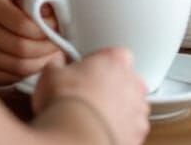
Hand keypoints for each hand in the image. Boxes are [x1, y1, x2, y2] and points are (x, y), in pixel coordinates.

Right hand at [0, 0, 65, 85]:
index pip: (24, 25)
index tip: (58, 27)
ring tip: (54, 54)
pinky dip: (30, 72)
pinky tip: (39, 62)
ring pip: (19, 67)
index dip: (46, 29)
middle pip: (23, 49)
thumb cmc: (0, 5)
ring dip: (42, 63)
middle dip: (47, 48)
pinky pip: (13, 78)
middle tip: (60, 44)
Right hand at [33, 48, 149, 144]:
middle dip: (113, 86)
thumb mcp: (52, 73)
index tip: (89, 70)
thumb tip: (56, 65)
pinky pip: (132, 129)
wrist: (75, 137)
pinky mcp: (138, 135)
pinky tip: (102, 130)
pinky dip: (121, 130)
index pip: (116, 54)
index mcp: (115, 60)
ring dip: (120, 109)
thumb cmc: (68, 104)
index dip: (102, 62)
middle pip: (128, 80)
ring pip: (133, 106)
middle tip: (91, 93)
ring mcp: (137, 110)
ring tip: (96, 116)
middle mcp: (132, 83)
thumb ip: (59, 64)